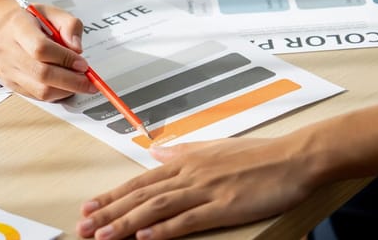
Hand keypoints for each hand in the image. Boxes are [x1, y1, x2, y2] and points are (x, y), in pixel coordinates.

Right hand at [0, 0, 95, 100]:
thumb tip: (77, 49)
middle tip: (89, 82)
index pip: (41, 48)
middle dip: (71, 81)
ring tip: (80, 83)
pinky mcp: (10, 84)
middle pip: (42, 73)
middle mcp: (7, 50)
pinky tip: (66, 86)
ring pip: (40, 90)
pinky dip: (56, 94)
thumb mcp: (52, 12)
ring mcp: (7, 70)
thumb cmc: (30, 21)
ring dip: (66, 90)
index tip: (83, 64)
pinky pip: (37, 96)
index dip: (65, 59)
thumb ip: (70, 25)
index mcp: (17, 27)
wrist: (3, 30)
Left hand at [76, 138, 319, 239]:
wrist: (294, 158)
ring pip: (156, 207)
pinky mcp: (223, 206)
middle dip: (109, 212)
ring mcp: (206, 190)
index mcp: (188, 160)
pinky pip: (187, 219)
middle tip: (83, 226)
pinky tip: (144, 237)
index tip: (91, 206)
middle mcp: (191, 173)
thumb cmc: (260, 155)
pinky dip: (163, 229)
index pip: (142, 180)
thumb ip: (183, 150)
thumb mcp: (215, 147)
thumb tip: (156, 152)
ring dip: (126, 222)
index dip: (113, 195)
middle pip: (141, 195)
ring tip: (102, 236)